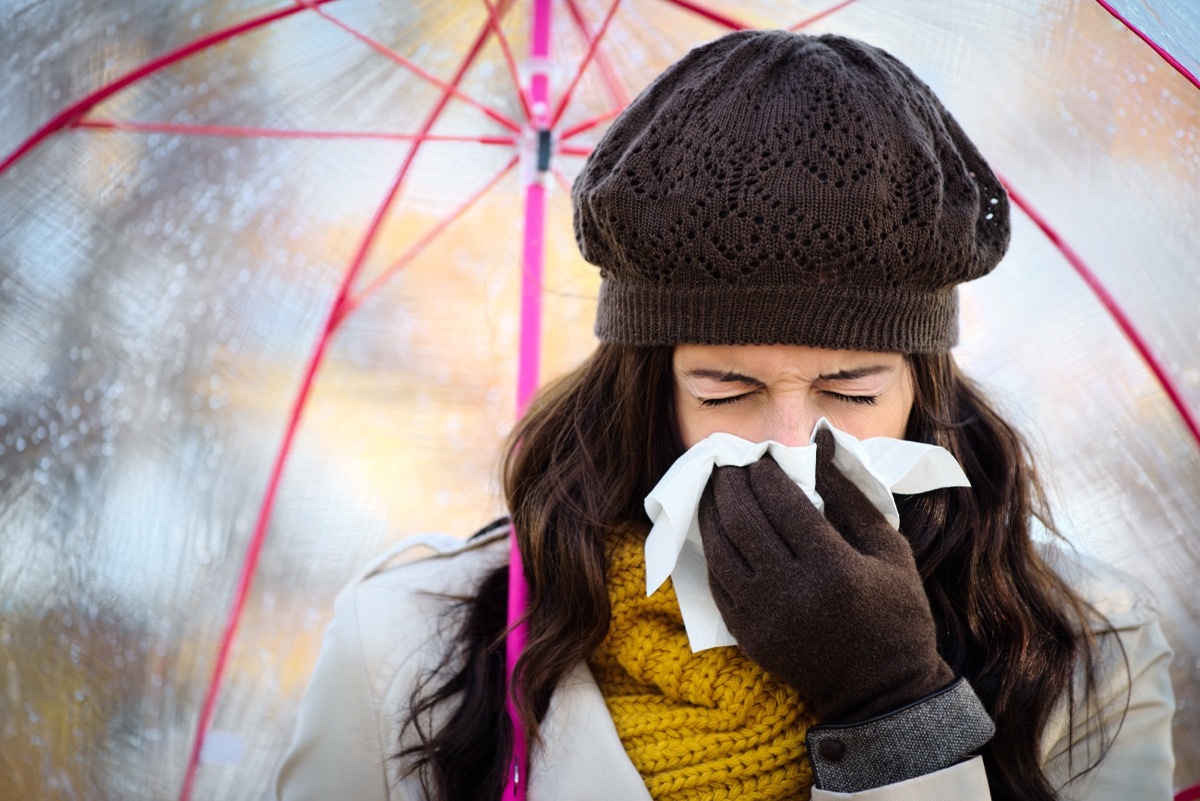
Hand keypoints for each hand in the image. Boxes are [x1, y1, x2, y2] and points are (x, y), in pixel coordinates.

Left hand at [698, 429, 954, 723]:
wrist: (881, 691)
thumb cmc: (896, 613)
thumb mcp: (889, 550)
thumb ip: (850, 494)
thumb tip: (820, 441)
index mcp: (833, 568)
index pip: (782, 503)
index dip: (765, 473)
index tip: (761, 456)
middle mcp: (792, 592)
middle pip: (743, 521)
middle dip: (730, 483)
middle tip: (728, 463)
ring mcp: (764, 616)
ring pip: (719, 550)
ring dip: (711, 511)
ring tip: (715, 487)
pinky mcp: (747, 635)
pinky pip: (716, 582)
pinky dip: (712, 549)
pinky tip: (715, 528)